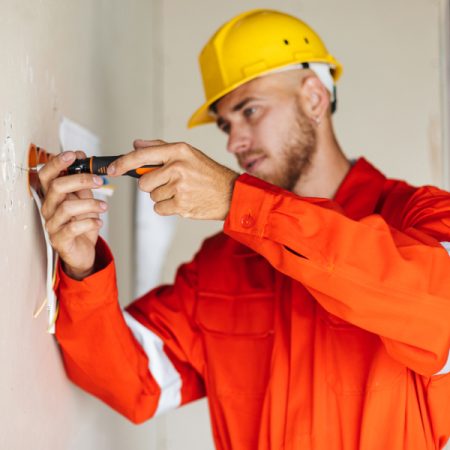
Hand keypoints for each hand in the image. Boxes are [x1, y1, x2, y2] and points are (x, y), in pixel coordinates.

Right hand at [38, 151, 107, 279]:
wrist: (83, 251)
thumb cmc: (82, 224)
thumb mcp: (85, 200)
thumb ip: (83, 184)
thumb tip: (84, 161)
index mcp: (53, 196)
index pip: (47, 175)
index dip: (57, 163)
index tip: (75, 155)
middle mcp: (49, 208)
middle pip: (56, 187)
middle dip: (79, 180)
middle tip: (99, 180)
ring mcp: (52, 224)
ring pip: (67, 208)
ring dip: (90, 204)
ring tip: (104, 206)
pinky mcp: (60, 240)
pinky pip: (73, 228)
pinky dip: (89, 223)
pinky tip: (99, 222)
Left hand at [108, 139, 238, 219]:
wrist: (231, 194)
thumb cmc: (209, 173)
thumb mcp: (188, 153)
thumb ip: (160, 148)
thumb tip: (136, 145)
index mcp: (178, 151)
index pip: (141, 156)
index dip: (122, 163)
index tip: (112, 169)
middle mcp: (177, 167)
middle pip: (144, 183)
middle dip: (152, 185)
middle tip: (170, 183)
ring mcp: (179, 187)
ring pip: (153, 197)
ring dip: (163, 196)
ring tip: (183, 192)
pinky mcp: (181, 205)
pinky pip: (159, 209)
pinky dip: (168, 208)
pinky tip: (183, 201)